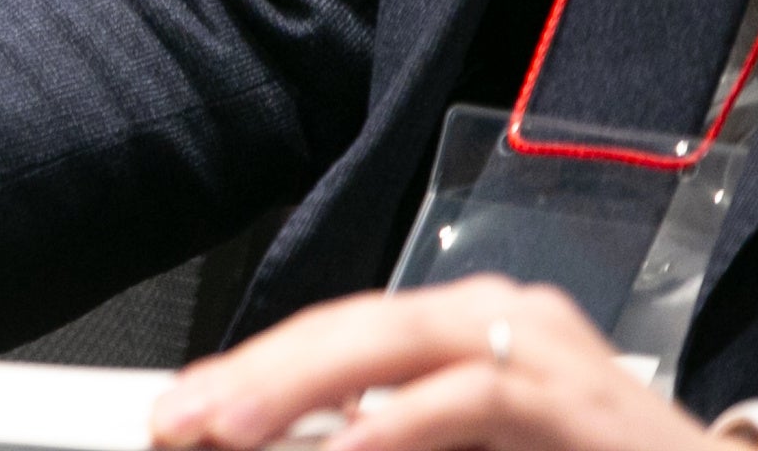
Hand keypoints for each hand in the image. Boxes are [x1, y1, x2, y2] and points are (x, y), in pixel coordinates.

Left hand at [151, 279, 716, 450]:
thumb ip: (382, 440)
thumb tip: (288, 443)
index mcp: (461, 334)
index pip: (335, 338)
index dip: (251, 371)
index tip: (174, 412)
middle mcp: (496, 320)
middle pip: (351, 327)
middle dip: (255, 374)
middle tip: (177, 419)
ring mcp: (543, 347)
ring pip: (399, 340)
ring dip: (305, 385)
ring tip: (231, 428)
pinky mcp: (584, 396)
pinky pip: (480, 394)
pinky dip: (407, 422)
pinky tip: (352, 447)